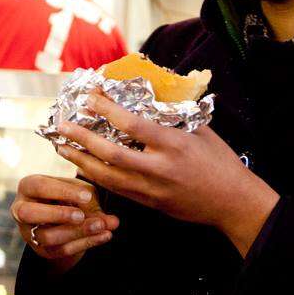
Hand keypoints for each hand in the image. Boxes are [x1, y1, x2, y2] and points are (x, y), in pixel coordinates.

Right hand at [10, 174, 119, 273]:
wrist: (62, 217)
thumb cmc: (68, 195)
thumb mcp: (77, 190)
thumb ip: (92, 200)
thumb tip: (113, 221)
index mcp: (28, 186)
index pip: (40, 187)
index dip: (63, 191)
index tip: (87, 195)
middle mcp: (21, 209)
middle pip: (30, 213)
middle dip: (57, 214)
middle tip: (81, 216)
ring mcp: (29, 232)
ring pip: (47, 236)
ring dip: (76, 232)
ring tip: (101, 226)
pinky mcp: (42, 249)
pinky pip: (61, 249)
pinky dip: (85, 242)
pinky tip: (104, 235)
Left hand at [56, 94, 278, 256]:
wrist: (232, 203)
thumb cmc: (219, 161)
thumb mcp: (200, 128)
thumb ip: (171, 113)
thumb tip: (147, 91)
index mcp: (173, 144)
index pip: (132, 124)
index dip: (106, 109)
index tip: (89, 96)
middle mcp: (159, 168)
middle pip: (110, 154)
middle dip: (81, 139)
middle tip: (61, 125)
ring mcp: (152, 189)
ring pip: (106, 177)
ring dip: (80, 161)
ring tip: (61, 147)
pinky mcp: (149, 203)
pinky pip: (116, 190)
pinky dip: (95, 177)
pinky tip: (81, 166)